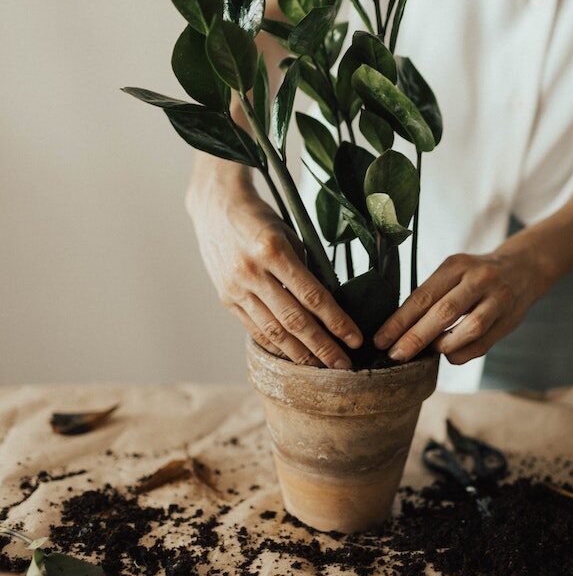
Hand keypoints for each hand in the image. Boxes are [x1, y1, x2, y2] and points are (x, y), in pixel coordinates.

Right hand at [187, 160, 361, 367]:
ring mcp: (235, 288)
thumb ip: (305, 268)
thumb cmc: (261, 218)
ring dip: (300, 354)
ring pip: (273, 332)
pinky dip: (275, 345)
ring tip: (321, 368)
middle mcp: (252, 272)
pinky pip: (254, 329)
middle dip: (322, 347)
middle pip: (294, 320)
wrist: (215, 207)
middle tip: (344, 366)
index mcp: (273, 250)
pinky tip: (292, 356)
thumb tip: (328, 304)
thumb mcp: (289, 234)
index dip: (336, 321)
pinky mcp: (225, 298)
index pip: (312, 295)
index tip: (355, 338)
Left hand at [373, 248, 550, 364]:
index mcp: (456, 265)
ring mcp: (497, 299)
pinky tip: (448, 354)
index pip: (422, 295)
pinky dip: (461, 353)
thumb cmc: (475, 275)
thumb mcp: (453, 272)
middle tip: (394, 355)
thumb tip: (399, 328)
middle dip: (415, 337)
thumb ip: (432, 295)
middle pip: (443, 312)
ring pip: (468, 329)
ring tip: (426, 353)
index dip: (399, 320)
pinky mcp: (509, 319)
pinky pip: (482, 344)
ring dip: (442, 345)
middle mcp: (478, 279)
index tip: (380, 339)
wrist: (523, 268)